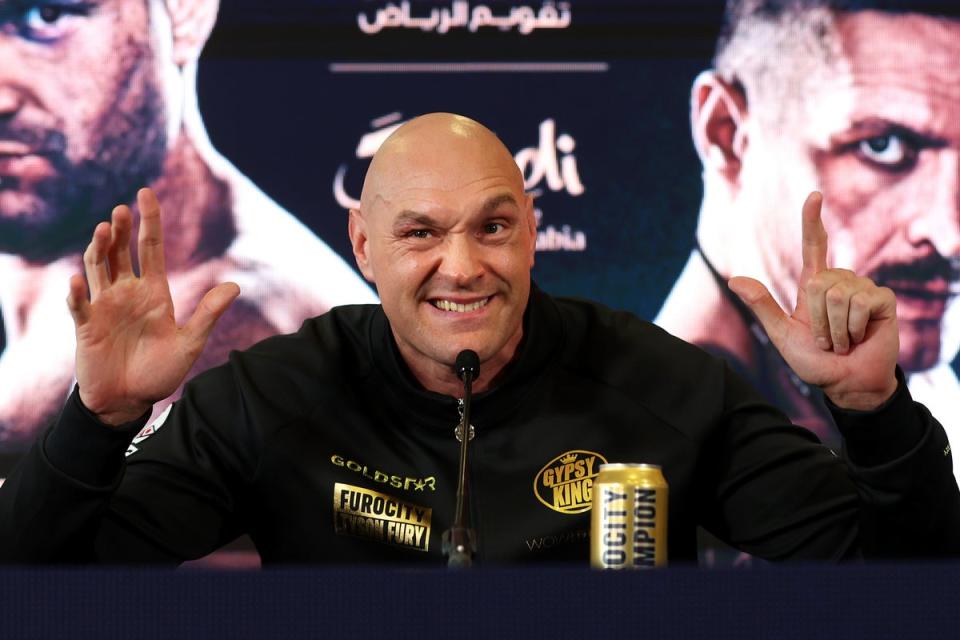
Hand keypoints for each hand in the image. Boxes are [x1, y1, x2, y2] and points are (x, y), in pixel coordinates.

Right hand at [67, 188, 239, 424]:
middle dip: (121, 229)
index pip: (151, 249)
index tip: (146, 193)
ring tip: (106, 229)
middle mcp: (127, 293)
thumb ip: (208, 314)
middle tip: (122, 210)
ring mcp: (104, 307)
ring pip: (97, 267)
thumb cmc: (159, 371)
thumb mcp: (189, 343)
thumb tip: (235, 286)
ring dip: (99, 248)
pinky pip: (79, 304)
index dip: (149, 222)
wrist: (129, 401)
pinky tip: (79, 279)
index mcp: (154, 292)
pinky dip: (77, 291)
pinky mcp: (87, 326)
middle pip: (121, 252)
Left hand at [727, 192, 898, 410]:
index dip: (812, 221)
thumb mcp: (782, 335)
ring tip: (840, 342)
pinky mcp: (883, 301)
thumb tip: (734, 280)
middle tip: (824, 340)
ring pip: (837, 295)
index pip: (815, 246)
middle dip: (816, 319)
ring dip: (833, 328)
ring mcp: (864, 288)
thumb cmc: (816, 362)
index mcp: (815, 285)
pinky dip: (851, 329)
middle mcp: (840, 281)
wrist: (847, 385)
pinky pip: (859, 304)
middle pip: (818, 282)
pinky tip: (859, 338)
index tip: (814, 196)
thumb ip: (762, 306)